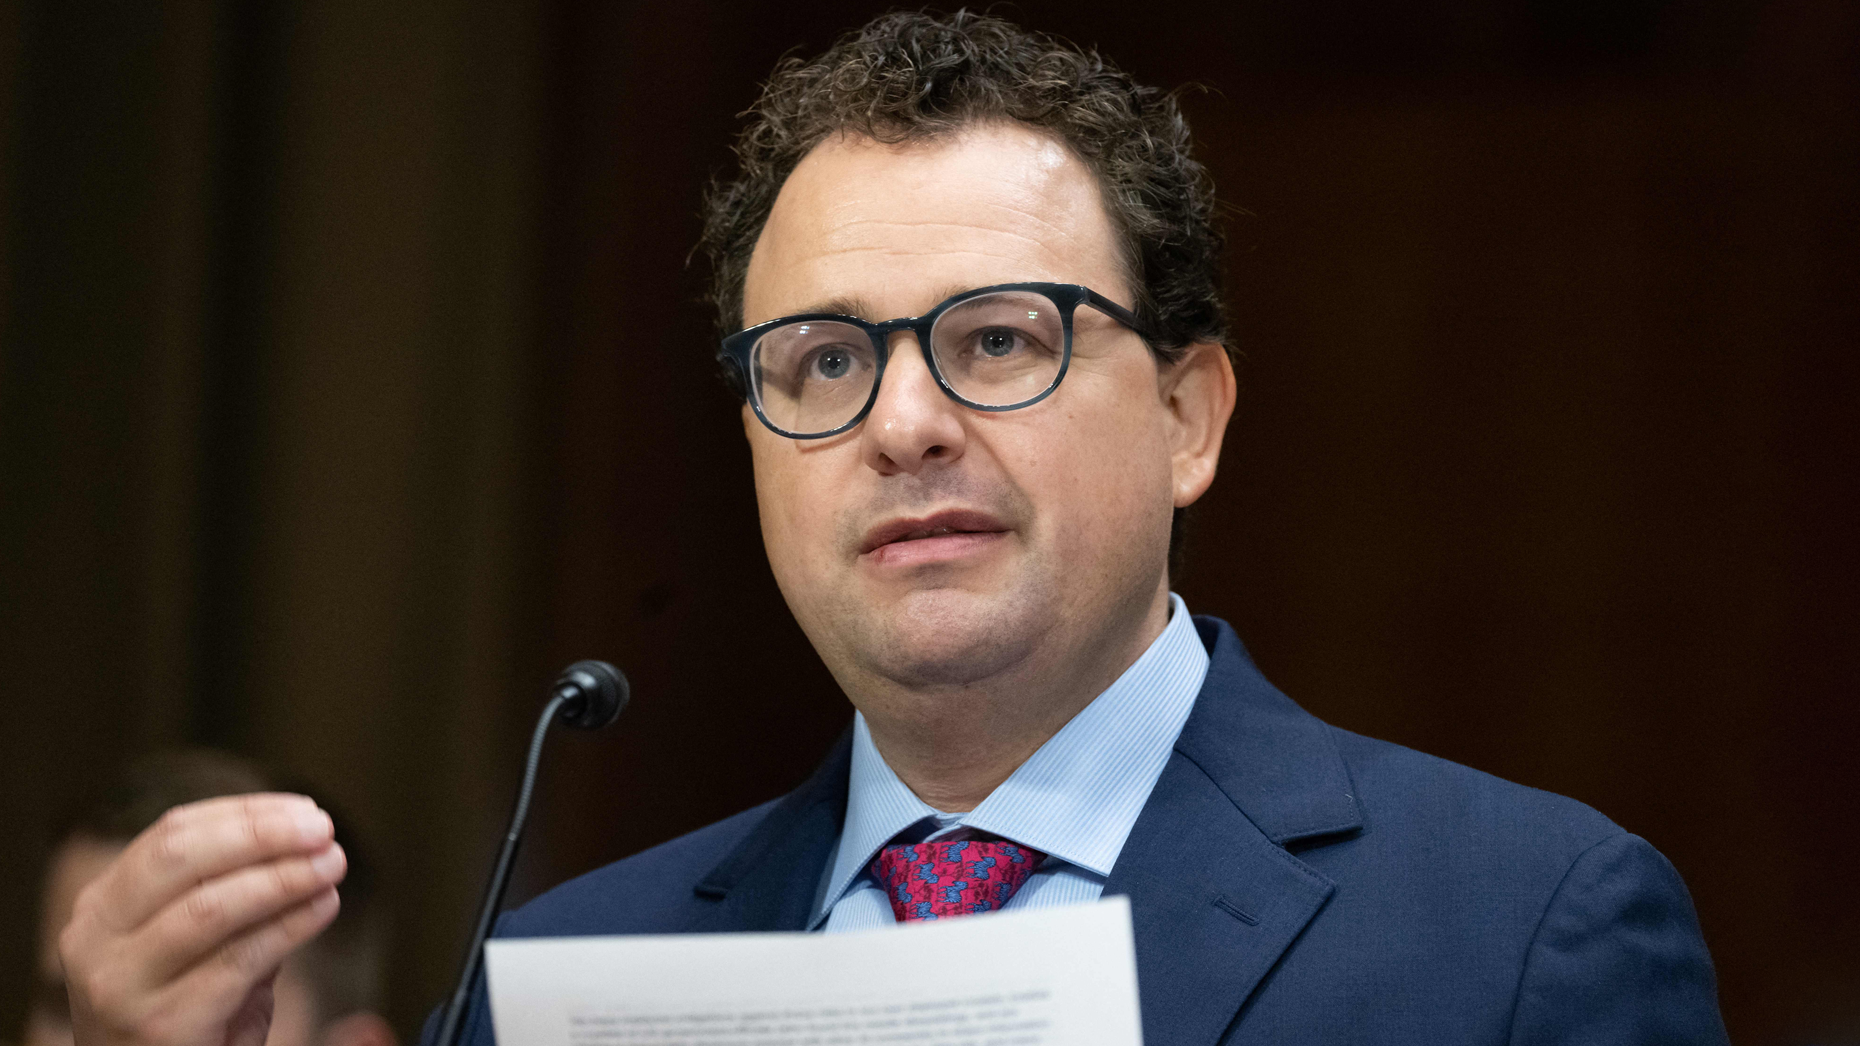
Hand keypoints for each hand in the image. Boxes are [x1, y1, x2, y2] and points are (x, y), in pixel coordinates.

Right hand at [59, 793, 347, 1045]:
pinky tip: (324, 907)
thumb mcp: (197, 947)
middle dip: (260, 834)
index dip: (244, 813)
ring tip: (332, 865)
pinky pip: (237, 961)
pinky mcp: (158, 1024)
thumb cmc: (186, 1017)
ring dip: (283, 877)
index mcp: (103, 907)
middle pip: (181, 858)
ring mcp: (119, 984)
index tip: (306, 809)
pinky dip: (290, 925)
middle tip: (322, 828)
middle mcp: (96, 940)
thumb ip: (234, 895)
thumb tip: (304, 839)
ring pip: (209, 907)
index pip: (172, 833)